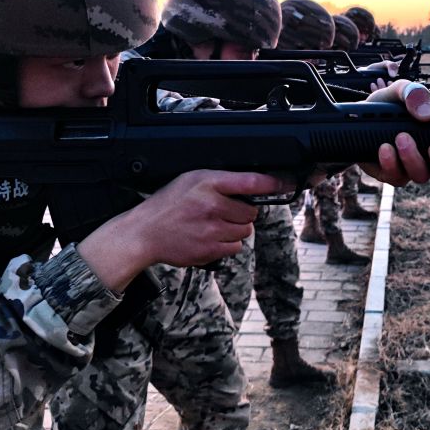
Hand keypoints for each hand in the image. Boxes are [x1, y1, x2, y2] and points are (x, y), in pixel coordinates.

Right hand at [78, 170, 289, 290]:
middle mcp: (212, 205)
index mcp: (208, 182)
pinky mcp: (210, 250)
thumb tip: (254, 185)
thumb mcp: (192, 179)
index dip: (272, 183)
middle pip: (251, 212)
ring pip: (245, 231)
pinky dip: (227, 245)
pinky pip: (236, 248)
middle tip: (221, 211)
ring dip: (235, 229)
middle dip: (242, 212)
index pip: (249, 181)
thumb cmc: (168, 204)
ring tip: (212, 224)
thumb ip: (222, 181)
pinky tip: (209, 237)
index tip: (286, 183)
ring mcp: (212, 230)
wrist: (144, 233)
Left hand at [359, 80, 429, 186]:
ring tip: (401, 137)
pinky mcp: (390, 173)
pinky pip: (396, 177)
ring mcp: (410, 168)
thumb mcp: (400, 91)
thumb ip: (415, 94)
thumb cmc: (388, 104)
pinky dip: (391, 162)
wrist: (356, 116)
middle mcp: (429, 157)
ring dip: (413, 158)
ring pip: (421, 176)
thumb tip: (426, 114)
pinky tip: (384, 147)